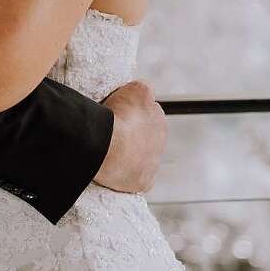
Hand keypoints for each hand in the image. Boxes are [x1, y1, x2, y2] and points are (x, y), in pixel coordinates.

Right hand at [92, 80, 166, 194]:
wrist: (109, 146)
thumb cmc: (118, 116)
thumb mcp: (136, 88)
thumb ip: (143, 89)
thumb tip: (144, 91)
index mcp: (159, 118)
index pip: (145, 113)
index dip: (128, 114)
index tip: (115, 116)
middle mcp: (161, 141)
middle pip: (143, 136)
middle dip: (131, 134)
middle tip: (111, 134)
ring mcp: (153, 163)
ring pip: (141, 157)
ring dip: (129, 155)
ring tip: (108, 151)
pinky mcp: (145, 182)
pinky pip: (136, 178)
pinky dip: (126, 175)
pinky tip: (113, 169)